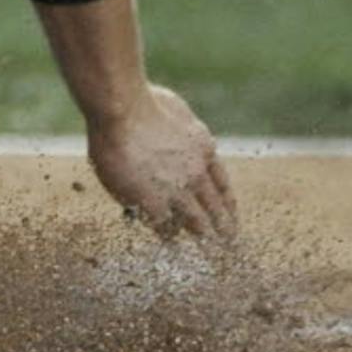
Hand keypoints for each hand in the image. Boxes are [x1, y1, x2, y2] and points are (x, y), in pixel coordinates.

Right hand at [87, 83, 236, 240]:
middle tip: (228, 244)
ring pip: (198, 224)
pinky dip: (167, 235)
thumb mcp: (175, 108)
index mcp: (204, 149)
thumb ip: (180, 123)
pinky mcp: (154, 202)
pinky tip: (166, 241)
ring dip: (202, 238)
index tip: (230, 216)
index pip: (223, 185)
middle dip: (223, 229)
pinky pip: (164, 227)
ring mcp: (178, 190)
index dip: (227, 204)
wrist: (122, 108)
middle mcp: (198, 173)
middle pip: (217, 210)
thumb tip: (176, 123)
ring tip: (207, 253)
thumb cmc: (140, 99)